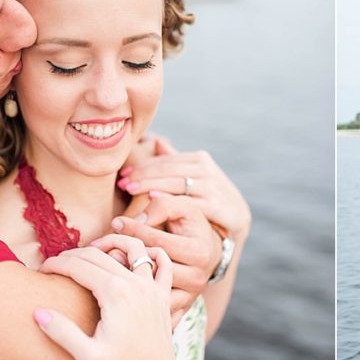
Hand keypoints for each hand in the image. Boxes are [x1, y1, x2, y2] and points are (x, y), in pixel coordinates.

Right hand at [34, 235, 176, 359]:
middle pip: (99, 255)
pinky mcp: (163, 294)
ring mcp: (152, 287)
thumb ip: (61, 332)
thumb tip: (38, 312)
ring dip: (112, 242)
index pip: (78, 266)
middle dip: (73, 255)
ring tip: (93, 248)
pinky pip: (162, 263)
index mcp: (114, 294)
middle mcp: (135, 284)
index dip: (56, 265)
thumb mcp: (86, 355)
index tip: (41, 270)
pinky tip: (135, 257)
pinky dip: (150, 253)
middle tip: (57, 264)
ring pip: (133, 248)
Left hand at [105, 193, 220, 320]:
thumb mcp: (184, 208)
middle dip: (126, 260)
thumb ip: (163, 206)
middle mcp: (197, 277)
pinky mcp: (182, 308)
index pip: (159, 242)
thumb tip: (139, 218)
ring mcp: (190, 296)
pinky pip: (154, 312)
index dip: (134, 230)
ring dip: (127, 284)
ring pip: (152, 295)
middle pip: (155, 271)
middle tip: (105, 251)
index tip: (114, 222)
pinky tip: (120, 295)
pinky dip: (137, 306)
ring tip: (108, 271)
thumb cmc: (191, 226)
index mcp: (199, 252)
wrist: (209, 252)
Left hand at [119, 139, 250, 241]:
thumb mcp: (194, 176)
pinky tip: (152, 200)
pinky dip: (169, 198)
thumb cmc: (209, 195)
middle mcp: (206, 169)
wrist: (237, 217)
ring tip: (130, 190)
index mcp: (199, 159)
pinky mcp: (215, 205)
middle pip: (167, 170)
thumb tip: (157, 141)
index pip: (165, 160)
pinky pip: (187, 200)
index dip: (142, 166)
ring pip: (174, 183)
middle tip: (122, 182)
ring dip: (149, 185)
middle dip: (142, 175)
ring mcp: (211, 186)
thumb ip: (176, 162)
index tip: (124, 173)